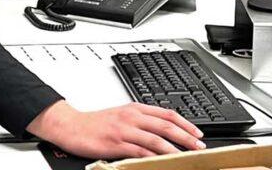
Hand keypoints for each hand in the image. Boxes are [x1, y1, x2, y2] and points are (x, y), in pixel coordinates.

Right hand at [27, 100, 204, 158]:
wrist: (71, 126)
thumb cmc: (95, 123)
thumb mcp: (121, 115)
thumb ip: (141, 120)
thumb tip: (164, 130)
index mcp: (134, 108)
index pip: (166, 113)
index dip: (185, 123)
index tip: (198, 133)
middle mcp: (131, 117)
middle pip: (166, 126)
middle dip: (186, 137)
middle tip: (200, 146)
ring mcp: (124, 130)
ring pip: (156, 139)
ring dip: (175, 149)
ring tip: (187, 156)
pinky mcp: (117, 144)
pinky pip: (141, 152)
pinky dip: (155, 158)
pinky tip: (163, 163)